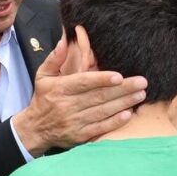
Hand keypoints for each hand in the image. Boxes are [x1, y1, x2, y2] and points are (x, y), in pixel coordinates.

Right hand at [13, 35, 147, 155]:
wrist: (34, 129)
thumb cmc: (42, 98)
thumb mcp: (42, 76)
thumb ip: (55, 58)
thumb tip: (65, 39)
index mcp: (60, 89)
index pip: (83, 83)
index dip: (101, 79)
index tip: (119, 76)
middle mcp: (67, 106)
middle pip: (98, 96)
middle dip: (122, 89)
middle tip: (142, 82)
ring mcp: (74, 122)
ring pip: (102, 111)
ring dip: (123, 103)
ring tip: (140, 94)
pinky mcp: (79, 136)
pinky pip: (100, 128)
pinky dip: (115, 122)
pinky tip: (128, 114)